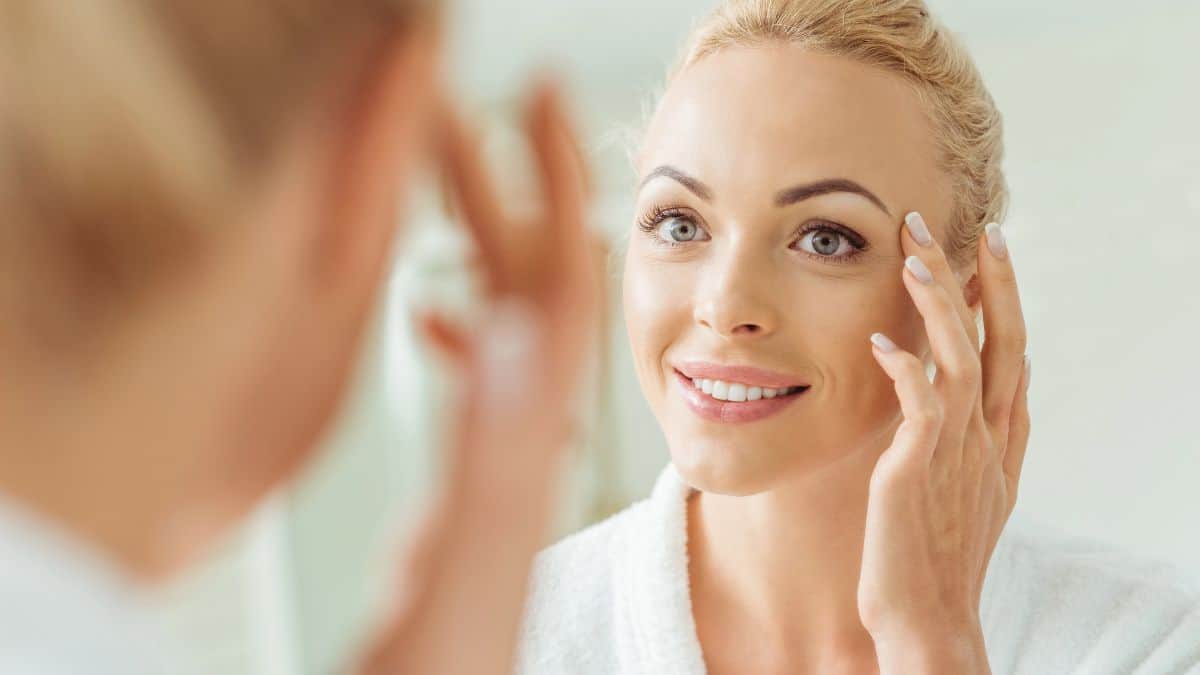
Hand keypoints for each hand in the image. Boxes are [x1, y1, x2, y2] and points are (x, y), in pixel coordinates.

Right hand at [356, 81, 598, 674]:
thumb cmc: (441, 665)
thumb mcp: (454, 567)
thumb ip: (489, 460)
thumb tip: (518, 340)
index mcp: (519, 450)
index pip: (554, 292)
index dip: (547, 190)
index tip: (538, 105)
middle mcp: (514, 445)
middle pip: (524, 289)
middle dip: (495, 190)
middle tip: (459, 104)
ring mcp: (493, 463)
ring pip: (503, 325)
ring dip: (478, 244)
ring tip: (442, 174)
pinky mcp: (470, 491)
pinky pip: (483, 388)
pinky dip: (463, 333)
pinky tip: (439, 312)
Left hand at [857, 214, 1030, 673]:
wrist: (927, 619)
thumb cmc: (935, 555)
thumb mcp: (972, 487)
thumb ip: (985, 433)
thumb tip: (1002, 380)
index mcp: (997, 440)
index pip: (1010, 352)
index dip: (1004, 298)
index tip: (990, 245)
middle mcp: (985, 441)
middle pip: (998, 346)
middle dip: (986, 282)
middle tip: (966, 226)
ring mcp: (955, 456)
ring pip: (962, 363)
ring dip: (943, 307)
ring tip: (918, 257)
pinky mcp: (915, 473)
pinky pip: (919, 409)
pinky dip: (905, 369)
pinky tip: (882, 339)